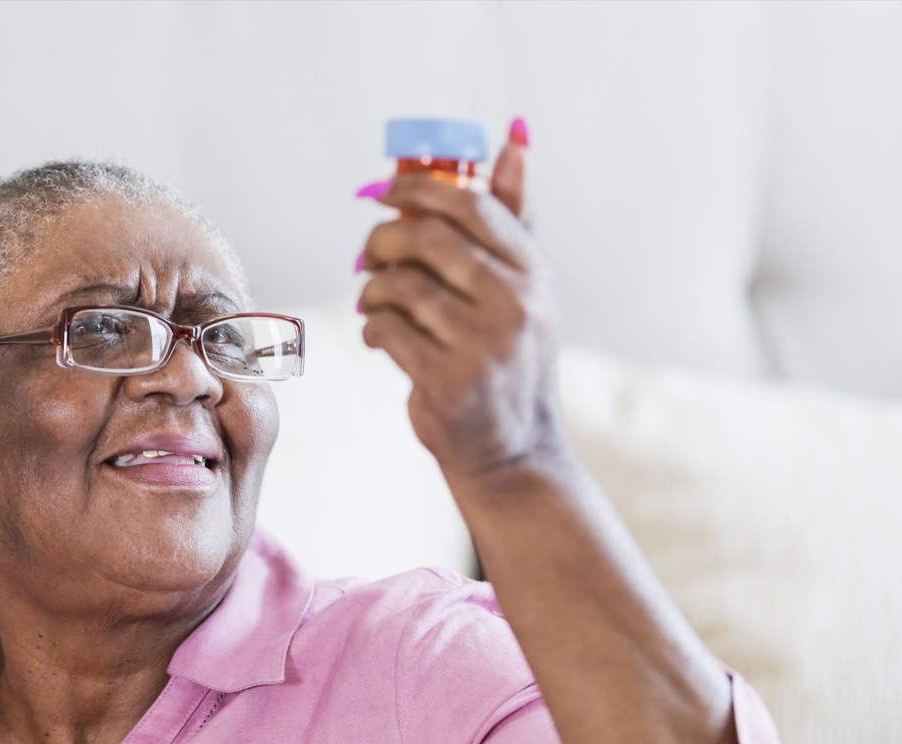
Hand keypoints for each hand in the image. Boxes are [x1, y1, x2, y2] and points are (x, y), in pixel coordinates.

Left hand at [357, 119, 563, 484]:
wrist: (513, 449)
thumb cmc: (507, 356)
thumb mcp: (525, 288)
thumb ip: (513, 216)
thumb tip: (515, 135)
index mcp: (534, 273)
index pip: (471, 205)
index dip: (418, 189)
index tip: (385, 191)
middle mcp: (516, 305)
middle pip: (427, 239)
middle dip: (383, 239)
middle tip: (368, 253)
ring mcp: (483, 346)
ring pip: (400, 286)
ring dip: (373, 291)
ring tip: (375, 303)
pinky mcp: (447, 383)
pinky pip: (386, 331)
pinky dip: (372, 328)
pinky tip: (380, 335)